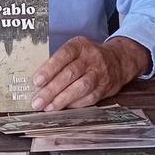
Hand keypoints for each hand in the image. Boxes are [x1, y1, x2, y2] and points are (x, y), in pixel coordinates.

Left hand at [30, 36, 149, 111]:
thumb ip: (58, 63)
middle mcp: (91, 58)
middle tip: (37, 102)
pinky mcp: (104, 88)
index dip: (49, 68)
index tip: (36, 81)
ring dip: (62, 100)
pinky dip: (74, 104)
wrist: (118, 61)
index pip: (64, 55)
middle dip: (51, 90)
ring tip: (48, 107)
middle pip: (70, 74)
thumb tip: (37, 83)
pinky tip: (63, 108)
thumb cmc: (87, 57)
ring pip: (80, 87)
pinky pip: (89, 98)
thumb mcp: (75, 51)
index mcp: (80, 45)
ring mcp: (99, 73)